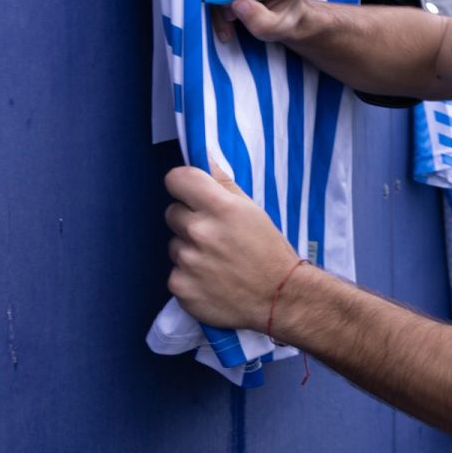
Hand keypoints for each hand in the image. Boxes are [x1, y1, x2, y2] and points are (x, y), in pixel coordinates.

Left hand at [165, 163, 303, 329]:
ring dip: (189, 250)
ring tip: (216, 261)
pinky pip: (175, 274)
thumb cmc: (268, 249)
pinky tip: (211, 281)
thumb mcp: (252, 209)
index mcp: (219, 207)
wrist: (279, 296)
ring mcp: (187, 262)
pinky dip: (189, 277)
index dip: (183, 185)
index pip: (176, 179)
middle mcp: (199, 232)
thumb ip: (223, 183)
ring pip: (174, 245)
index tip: (191, 193)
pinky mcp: (180, 288)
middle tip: (214, 234)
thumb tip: (203, 156)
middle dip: (189, 220)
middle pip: (172, 213)